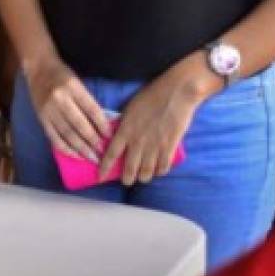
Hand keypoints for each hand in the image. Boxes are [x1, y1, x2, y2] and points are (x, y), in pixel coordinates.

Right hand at [24, 54, 110, 162]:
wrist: (38, 68)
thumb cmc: (62, 74)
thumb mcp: (78, 82)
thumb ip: (88, 101)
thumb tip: (102, 124)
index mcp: (72, 87)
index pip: (91, 109)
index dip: (102, 124)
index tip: (110, 136)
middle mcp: (59, 99)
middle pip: (79, 124)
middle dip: (93, 141)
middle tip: (103, 153)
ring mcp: (48, 110)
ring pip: (67, 133)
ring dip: (81, 148)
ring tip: (92, 158)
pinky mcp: (41, 118)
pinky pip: (54, 137)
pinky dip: (65, 148)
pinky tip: (75, 155)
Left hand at [100, 65, 203, 184]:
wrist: (175, 93)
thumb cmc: (150, 96)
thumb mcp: (130, 110)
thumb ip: (124, 125)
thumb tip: (119, 136)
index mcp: (125, 130)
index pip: (111, 153)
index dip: (105, 167)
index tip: (100, 176)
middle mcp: (138, 141)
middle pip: (130, 167)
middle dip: (127, 178)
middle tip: (127, 182)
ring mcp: (154, 145)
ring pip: (147, 170)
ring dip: (144, 176)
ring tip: (143, 177)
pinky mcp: (170, 146)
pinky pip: (163, 166)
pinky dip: (160, 171)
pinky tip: (159, 171)